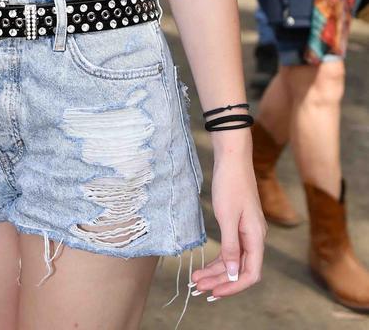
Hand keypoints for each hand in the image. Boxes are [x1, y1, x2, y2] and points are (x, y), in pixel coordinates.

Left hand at [190, 157, 265, 299]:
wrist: (231, 158)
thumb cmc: (230, 184)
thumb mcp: (227, 217)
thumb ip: (231, 247)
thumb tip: (234, 274)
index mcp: (256, 237)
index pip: (250, 273)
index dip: (233, 286)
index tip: (213, 293)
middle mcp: (254, 237)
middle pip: (240, 269)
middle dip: (220, 281)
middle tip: (197, 288)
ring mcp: (246, 231)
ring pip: (234, 260)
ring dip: (216, 272)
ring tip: (196, 280)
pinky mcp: (238, 224)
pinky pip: (230, 249)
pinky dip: (218, 259)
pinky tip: (205, 266)